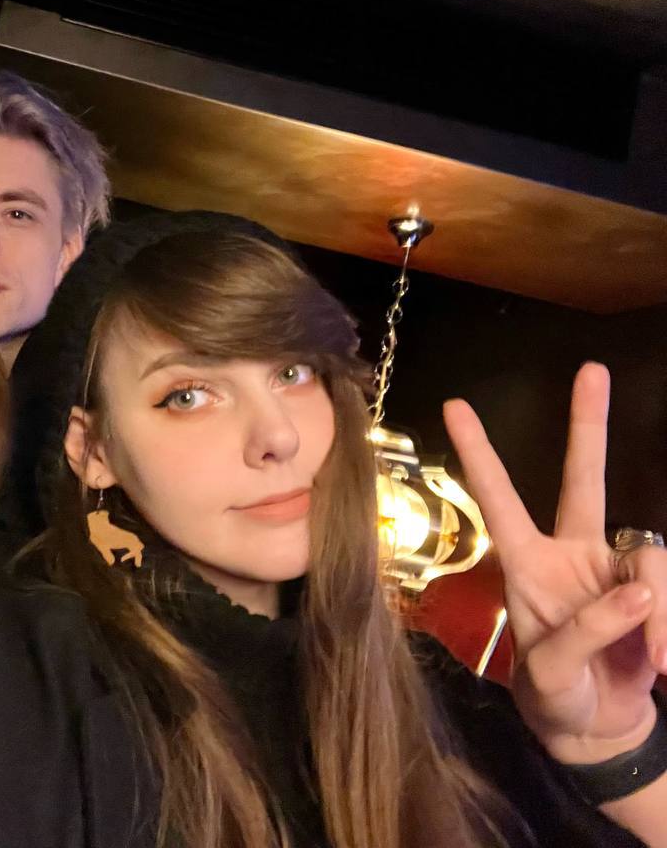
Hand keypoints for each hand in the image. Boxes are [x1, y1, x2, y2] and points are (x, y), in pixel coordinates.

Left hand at [443, 363, 666, 765]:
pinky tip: (663, 665)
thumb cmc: (555, 696)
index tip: (453, 406)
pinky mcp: (655, 592)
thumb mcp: (552, 673)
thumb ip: (586, 632)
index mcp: (527, 565)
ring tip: (655, 663)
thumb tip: (637, 590)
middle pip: (585, 480)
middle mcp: (573, 554)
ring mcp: (618, 569)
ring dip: (657, 611)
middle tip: (591, 370)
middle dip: (587, 426)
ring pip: (650, 556)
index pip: (499, 500)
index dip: (480, 456)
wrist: (596, 730)